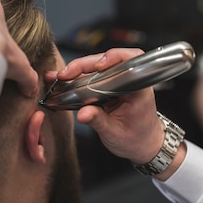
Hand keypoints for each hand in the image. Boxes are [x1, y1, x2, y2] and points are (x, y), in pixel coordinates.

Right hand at [46, 48, 164, 164]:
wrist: (142, 145)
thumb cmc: (136, 139)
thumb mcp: (115, 133)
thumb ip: (98, 121)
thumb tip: (83, 114)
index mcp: (139, 88)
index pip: (130, 61)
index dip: (114, 58)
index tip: (99, 65)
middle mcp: (129, 81)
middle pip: (107, 61)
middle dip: (84, 65)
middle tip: (66, 74)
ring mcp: (117, 82)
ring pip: (97, 68)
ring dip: (78, 70)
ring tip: (60, 77)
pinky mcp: (108, 87)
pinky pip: (92, 77)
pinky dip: (78, 78)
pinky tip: (64, 80)